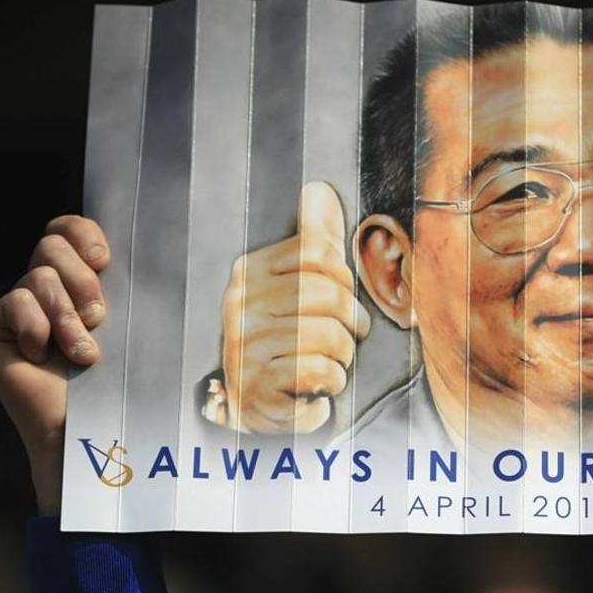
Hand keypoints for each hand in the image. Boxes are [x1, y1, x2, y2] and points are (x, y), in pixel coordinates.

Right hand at [0, 216, 109, 515]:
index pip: (70, 229)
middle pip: (52, 245)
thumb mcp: (131, 322)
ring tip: (82, 352)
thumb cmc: (120, 377)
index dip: (82, 234)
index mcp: (82, 277)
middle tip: (99, 317)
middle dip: (81, 280)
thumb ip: (128, 285)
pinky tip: (43, 355)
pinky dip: (36, 328)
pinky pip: (14, 303)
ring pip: (38, 276)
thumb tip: (148, 245)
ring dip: (66, 316)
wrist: (90, 424)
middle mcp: (49, 285)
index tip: (104, 260)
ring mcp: (20, 304)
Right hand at [219, 181, 371, 433]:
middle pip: (331, 296)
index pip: (319, 253)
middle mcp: (241, 304)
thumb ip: (311, 240)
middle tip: (349, 337)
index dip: (345, 277)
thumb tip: (319, 190)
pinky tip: (318, 388)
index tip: (344, 298)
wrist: (245, 402)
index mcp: (250, 271)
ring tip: (332, 363)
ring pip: (330, 337)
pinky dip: (331, 383)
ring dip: (343, 357)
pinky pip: (319, 373)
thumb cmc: (279, 337)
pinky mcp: (255, 387)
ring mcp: (245, 346)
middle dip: (352, 322)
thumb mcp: (290, 283)